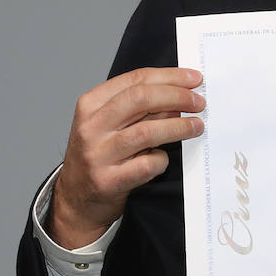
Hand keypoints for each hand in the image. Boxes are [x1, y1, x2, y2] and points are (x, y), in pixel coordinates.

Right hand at [49, 67, 204, 248]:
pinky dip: (163, 159)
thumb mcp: (110, 123)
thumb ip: (139, 107)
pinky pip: (146, 164)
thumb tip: (181, 93)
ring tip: (197, 126)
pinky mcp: (108, 181)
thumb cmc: (100, 154)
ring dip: (179, 127)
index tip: (194, 78)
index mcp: (91, 105)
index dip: (170, 76)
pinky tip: (165, 157)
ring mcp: (97, 154)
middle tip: (199, 102)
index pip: (135, 79)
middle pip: (141, 99)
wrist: (77, 198)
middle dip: (177, 97)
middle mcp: (91, 127)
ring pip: (146, 132)